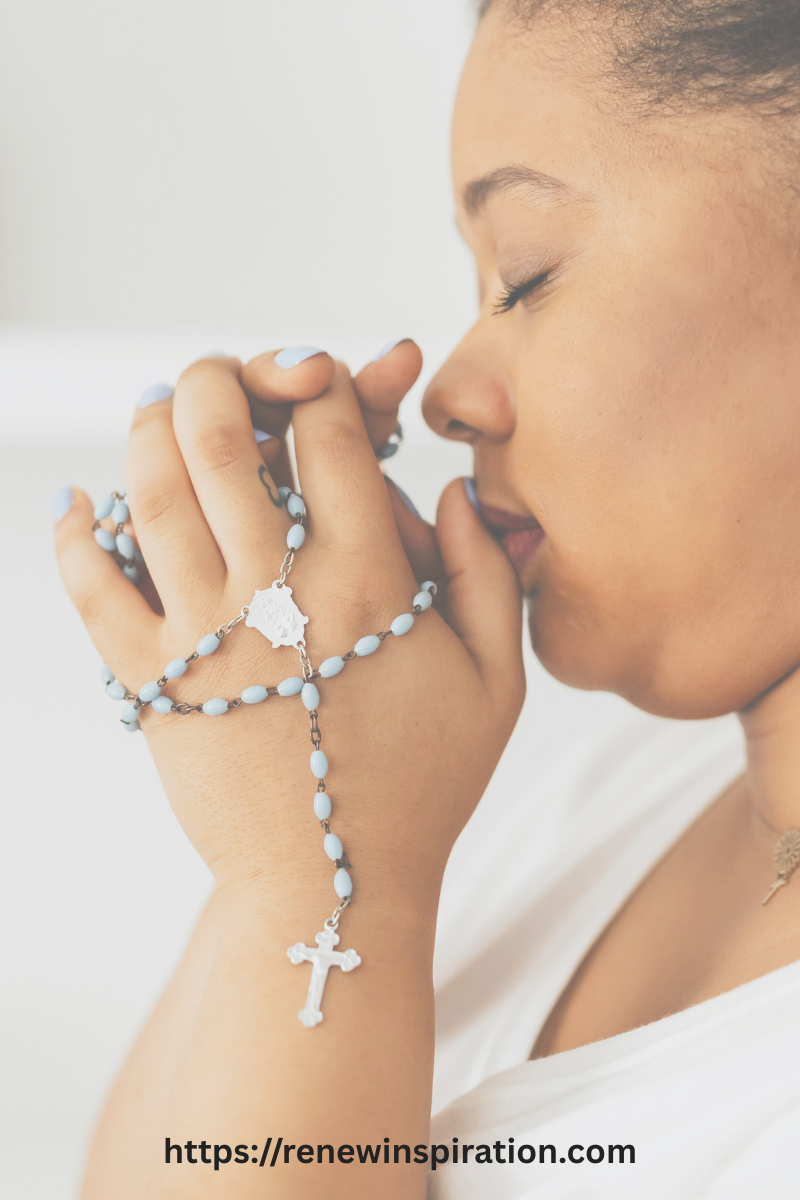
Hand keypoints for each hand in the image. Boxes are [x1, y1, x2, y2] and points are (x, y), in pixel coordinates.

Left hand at [55, 353, 522, 904]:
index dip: (323, 381)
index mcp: (369, 578)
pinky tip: (77, 504)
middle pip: (222, 436)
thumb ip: (487, 573)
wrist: (331, 885)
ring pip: (152, 492)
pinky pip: (91, 588)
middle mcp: (278, 590)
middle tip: (223, 376)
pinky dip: (74, 536)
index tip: (323, 383)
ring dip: (150, 429)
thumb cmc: (422, 784)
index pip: (326, 430)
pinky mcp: (152, 681)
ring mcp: (205, 634)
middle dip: (219, 378)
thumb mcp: (496, 681)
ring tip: (162, 407)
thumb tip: (452, 490)